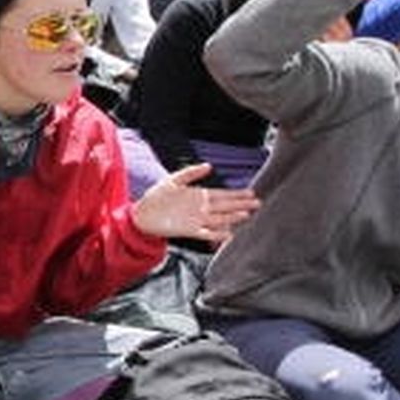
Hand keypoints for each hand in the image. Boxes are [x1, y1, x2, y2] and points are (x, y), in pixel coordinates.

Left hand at [131, 163, 260, 242]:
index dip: (236, 194)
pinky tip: (229, 233)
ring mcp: (196, 220)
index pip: (222, 195)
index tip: (251, 192)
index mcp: (198, 196)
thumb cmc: (156, 197)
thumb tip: (209, 166)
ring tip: (247, 214)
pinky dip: (218, 233)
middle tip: (258, 203)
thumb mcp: (173, 180)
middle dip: (241, 204)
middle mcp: (201, 208)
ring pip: (219, 219)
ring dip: (233, 217)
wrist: (141, 215)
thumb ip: (191, 173)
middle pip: (225, 206)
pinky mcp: (189, 230)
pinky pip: (207, 233)